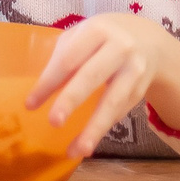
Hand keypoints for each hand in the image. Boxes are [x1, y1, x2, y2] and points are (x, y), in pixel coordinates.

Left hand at [26, 12, 179, 157]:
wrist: (149, 40)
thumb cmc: (104, 38)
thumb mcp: (85, 35)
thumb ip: (64, 56)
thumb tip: (42, 90)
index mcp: (97, 30)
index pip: (69, 57)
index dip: (49, 81)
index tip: (30, 105)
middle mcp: (119, 48)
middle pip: (92, 76)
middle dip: (72, 99)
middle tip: (53, 122)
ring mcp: (134, 70)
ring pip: (113, 102)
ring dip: (94, 128)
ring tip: (77, 150)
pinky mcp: (141, 90)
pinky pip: (119, 112)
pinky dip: (102, 129)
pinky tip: (86, 144)